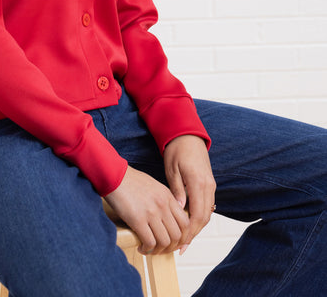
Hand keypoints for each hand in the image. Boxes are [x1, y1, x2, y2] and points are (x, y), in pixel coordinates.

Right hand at [104, 165, 190, 254]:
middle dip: (171, 247)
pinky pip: (150, 242)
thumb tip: (168, 218)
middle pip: (178, 235)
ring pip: (165, 241)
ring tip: (151, 250)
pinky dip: (147, 249)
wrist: (114, 174)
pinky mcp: (138, 219)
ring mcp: (151, 212)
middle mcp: (163, 205)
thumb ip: (164, 200)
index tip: (176, 243)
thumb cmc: (130, 180)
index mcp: (168, 196)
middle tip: (163, 250)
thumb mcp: (154, 186)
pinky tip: (141, 248)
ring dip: (159, 251)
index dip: (183, 238)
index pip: (185, 222)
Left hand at [163, 135, 215, 253]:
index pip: (197, 215)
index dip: (190, 232)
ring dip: (197, 227)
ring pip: (207, 213)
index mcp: (198, 182)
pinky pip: (207, 205)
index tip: (181, 244)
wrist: (188, 135)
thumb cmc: (177, 150)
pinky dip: (199, 216)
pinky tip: (189, 223)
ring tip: (184, 239)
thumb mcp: (172, 169)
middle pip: (204, 218)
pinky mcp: (210, 184)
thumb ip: (176, 190)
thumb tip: (179, 211)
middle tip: (181, 247)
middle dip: (193, 234)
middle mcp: (208, 186)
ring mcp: (211, 185)